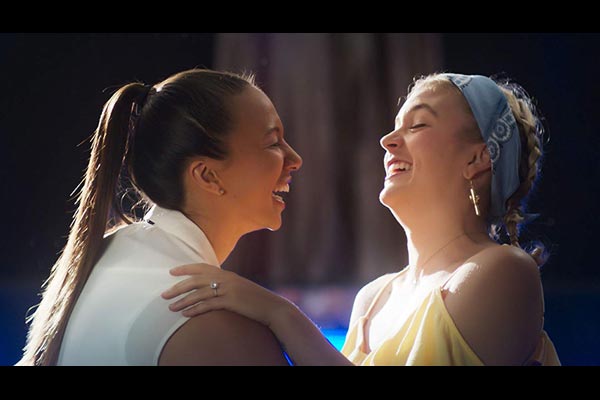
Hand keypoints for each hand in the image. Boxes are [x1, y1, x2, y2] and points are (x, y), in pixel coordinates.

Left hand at [161, 263, 292, 327]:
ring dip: (183, 301)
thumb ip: (225, 284)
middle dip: (178, 287)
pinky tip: (186, 314)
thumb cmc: (255, 299)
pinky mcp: (231, 301)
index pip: (202, 267)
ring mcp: (228, 290)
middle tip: (164, 294)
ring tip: (171, 307)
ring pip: (199, 294)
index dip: (186, 268)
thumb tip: (211, 287)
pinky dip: (195, 309)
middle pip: (196, 280)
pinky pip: (208, 305)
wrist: (272, 307)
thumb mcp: (239, 287)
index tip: (171, 271)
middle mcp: (226, 279)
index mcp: (227, 274)